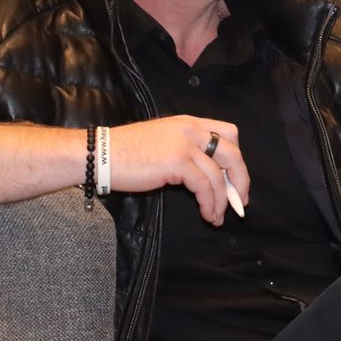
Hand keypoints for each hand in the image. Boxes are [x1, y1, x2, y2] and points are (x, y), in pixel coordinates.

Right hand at [105, 116, 249, 225]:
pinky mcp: (177, 162)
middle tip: (239, 202)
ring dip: (221, 201)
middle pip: (232, 153)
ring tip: (217, 217)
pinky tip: (207, 214)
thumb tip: (210, 176)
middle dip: (240, 180)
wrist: (101, 154)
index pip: (229, 133)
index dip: (237, 157)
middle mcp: (191, 130)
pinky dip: (209, 203)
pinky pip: (204, 186)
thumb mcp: (164, 141)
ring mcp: (185, 145)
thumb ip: (188, 150)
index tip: (236, 178)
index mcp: (190, 123)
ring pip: (218, 176)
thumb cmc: (127, 152)